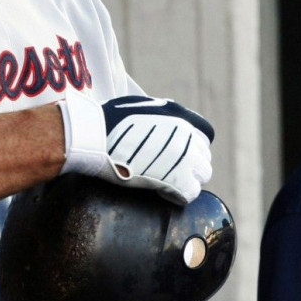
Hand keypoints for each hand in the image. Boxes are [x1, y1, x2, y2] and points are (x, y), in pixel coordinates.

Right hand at [58, 91, 213, 203]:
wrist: (95, 135)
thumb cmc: (108, 119)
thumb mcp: (140, 105)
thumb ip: (160, 114)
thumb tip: (164, 121)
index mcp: (180, 116)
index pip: (205, 135)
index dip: (192, 147)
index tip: (178, 154)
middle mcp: (188, 135)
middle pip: (203, 157)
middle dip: (189, 165)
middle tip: (168, 171)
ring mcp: (185, 157)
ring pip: (202, 175)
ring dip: (186, 180)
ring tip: (165, 182)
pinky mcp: (178, 179)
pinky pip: (190, 193)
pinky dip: (177, 195)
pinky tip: (161, 192)